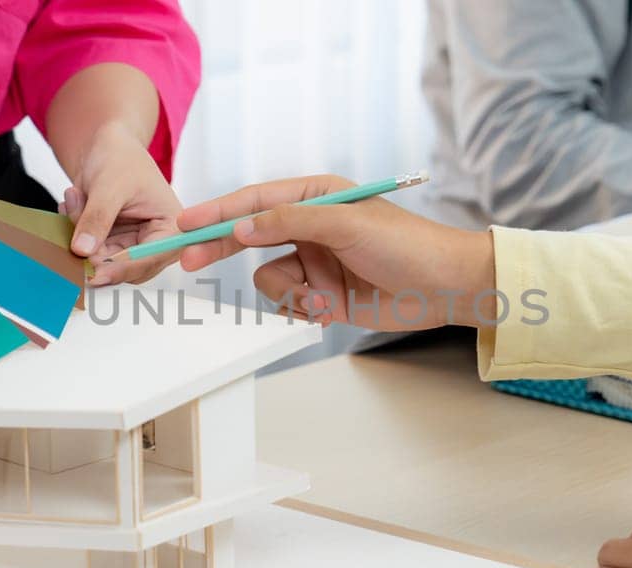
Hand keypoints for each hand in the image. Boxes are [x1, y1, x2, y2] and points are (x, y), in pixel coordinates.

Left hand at [64, 123, 182, 284]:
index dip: (123, 269)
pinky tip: (75, 202)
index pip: (150, 258)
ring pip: (103, 262)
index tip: (95, 275)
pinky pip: (89, 251)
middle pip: (127, 268)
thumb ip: (97, 218)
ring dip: (83, 236)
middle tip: (73, 237)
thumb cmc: (121, 157)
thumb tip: (83, 250)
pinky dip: (76, 230)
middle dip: (96, 252)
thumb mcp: (109, 185)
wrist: (107, 144)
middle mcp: (155, 241)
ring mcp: (132, 244)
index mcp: (171, 228)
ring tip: (77, 198)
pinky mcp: (111, 242)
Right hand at [177, 175, 496, 329]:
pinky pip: (287, 302)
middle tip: (187, 260)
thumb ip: (290, 222)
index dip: (218, 212)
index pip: (256, 200)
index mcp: (316, 196)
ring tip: (322, 296)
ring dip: (290, 291)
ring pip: (268, 277)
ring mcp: (314, 262)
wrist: (444, 288)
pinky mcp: (320, 295)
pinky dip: (303, 308)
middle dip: (221, 249)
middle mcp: (310, 227)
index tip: (186, 223)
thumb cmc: (406, 244)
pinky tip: (332, 308)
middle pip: (249, 237)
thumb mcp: (346, 224)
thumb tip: (243, 226)